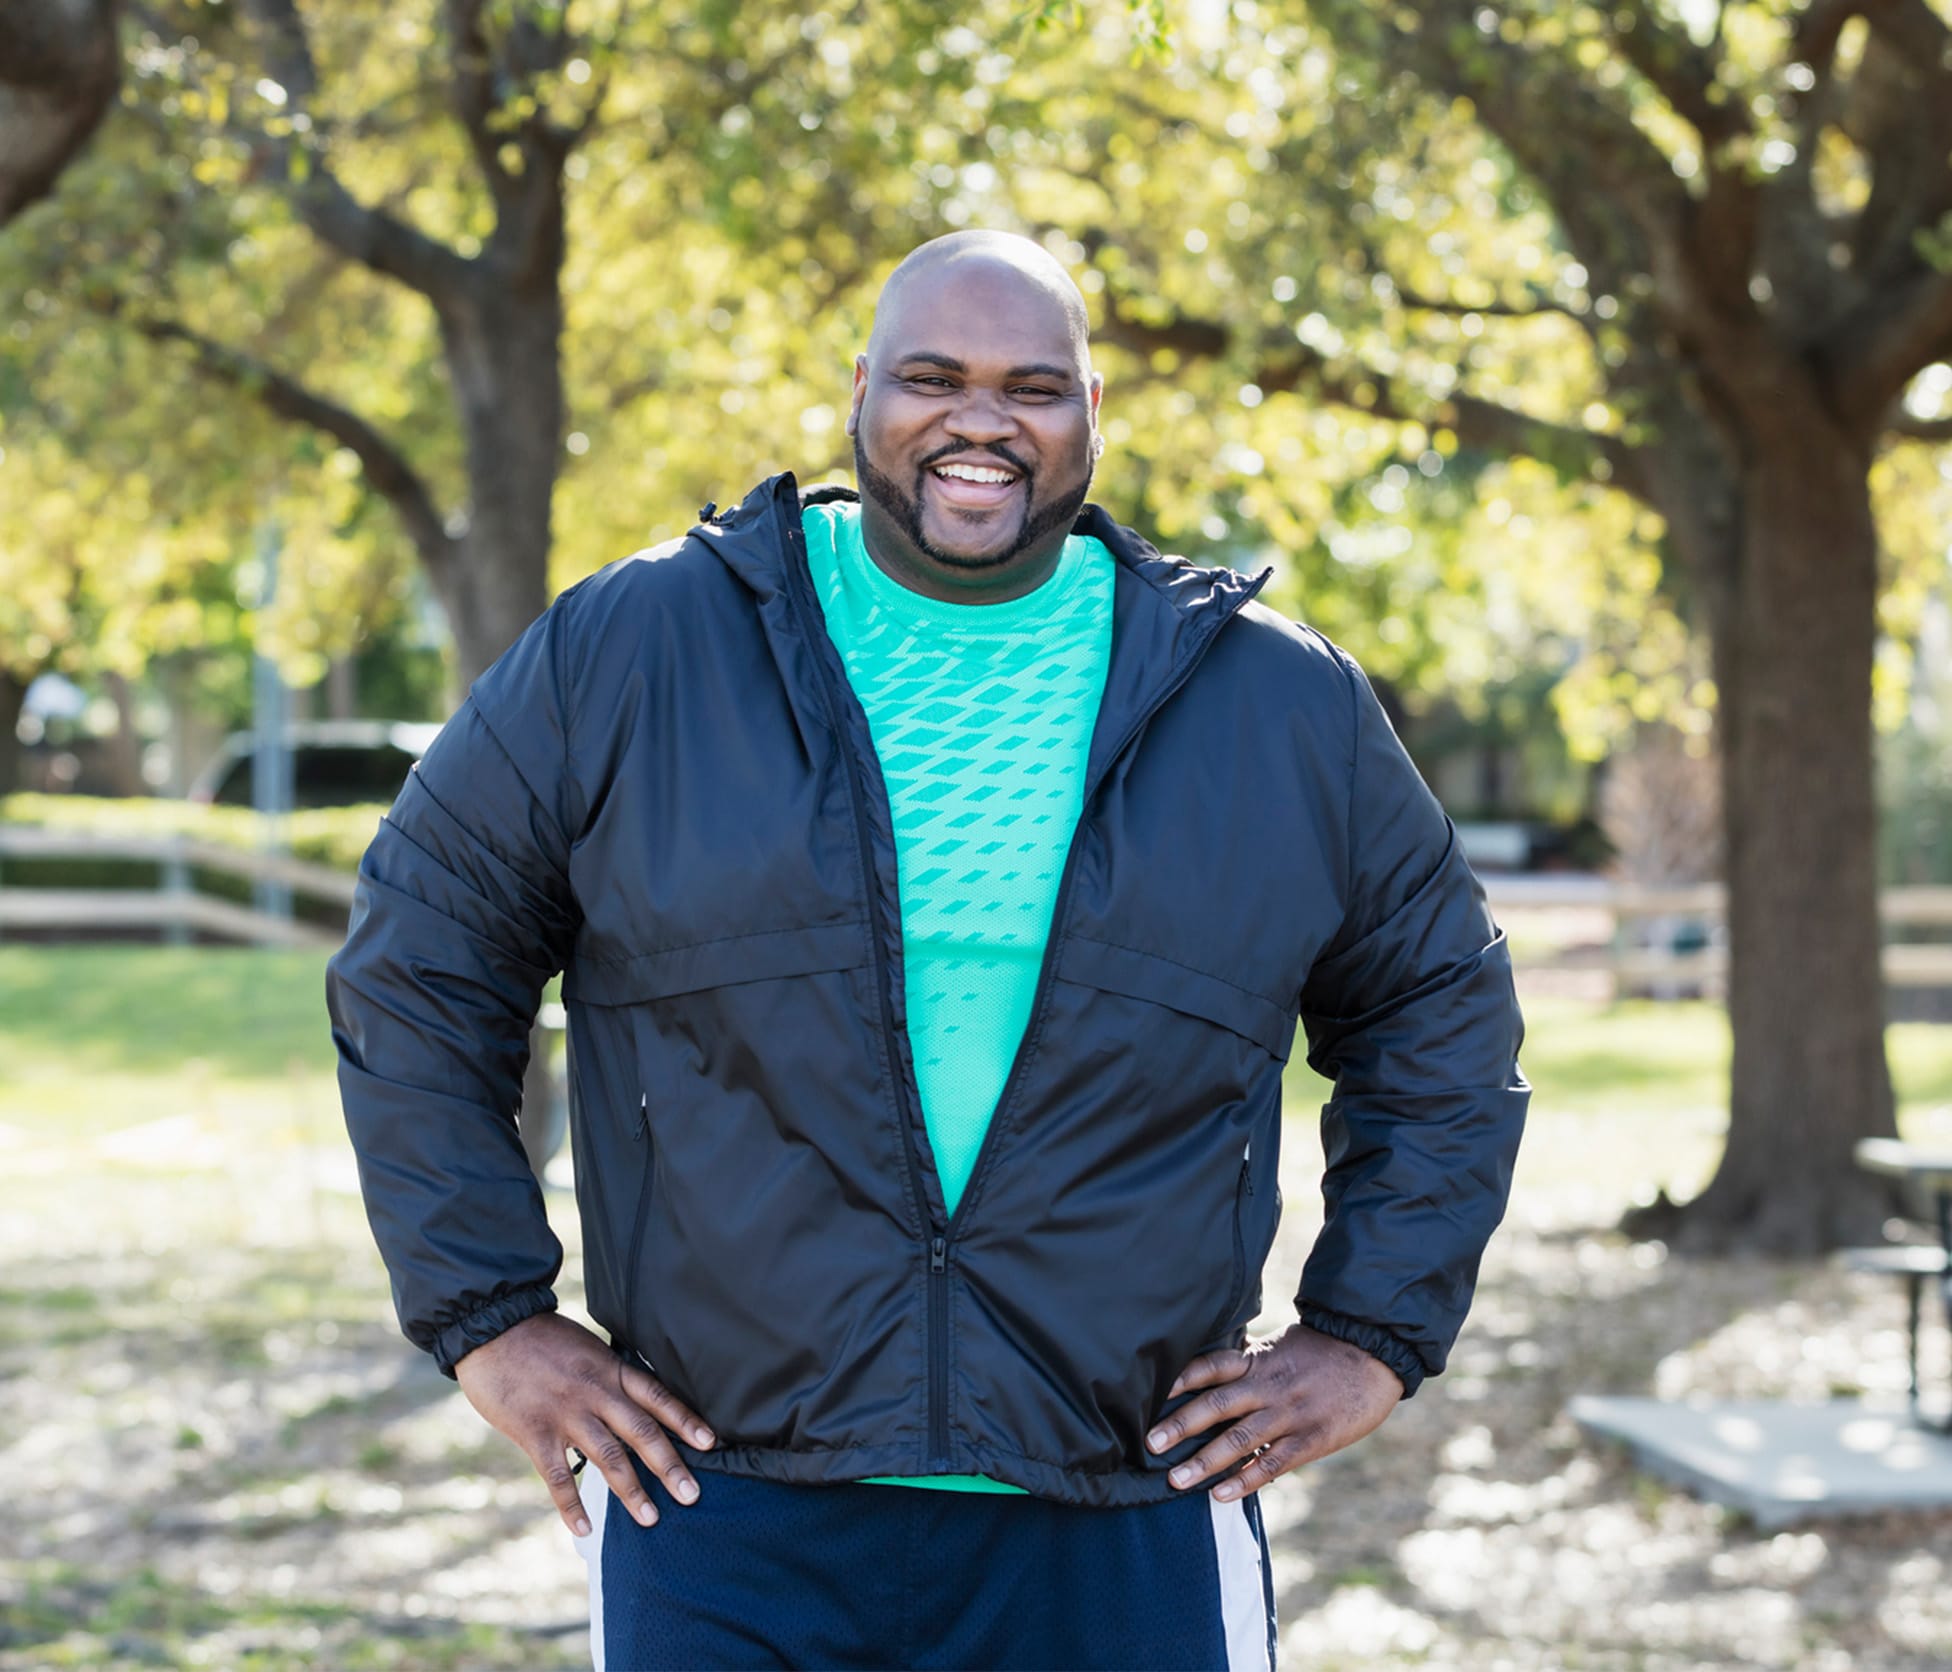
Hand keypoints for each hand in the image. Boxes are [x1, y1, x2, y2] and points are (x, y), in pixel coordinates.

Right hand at [453, 1311, 715, 1535]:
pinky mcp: (535, 1432)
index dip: (685, 1420)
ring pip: (608, 1458)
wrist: (492, 1329)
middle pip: (642, 1432)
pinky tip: (584, 1529)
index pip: (658, 1396)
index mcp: (610, 1368)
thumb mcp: (586, 1347)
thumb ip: (608, 1374)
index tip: (710, 1443)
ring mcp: (566, 1414)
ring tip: (651, 1518)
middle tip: (692, 1495)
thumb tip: (630, 1400)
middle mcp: (596, 1392)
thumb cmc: (540, 1337)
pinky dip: (572, 1505)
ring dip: (631, 1491)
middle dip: (669, 1466)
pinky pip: (557, 1477)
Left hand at [1146, 1322, 1402, 1500]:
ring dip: (1205, 1462)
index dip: (1181, 1379)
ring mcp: (1289, 1414)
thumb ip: (1248, 1363)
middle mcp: (1268, 1386)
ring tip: (1176, 1480)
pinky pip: (1272, 1463)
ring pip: (1239, 1440)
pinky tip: (1220, 1494)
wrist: (1373, 1353)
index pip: (1211, 1366)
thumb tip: (1210, 1375)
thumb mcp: (1279, 1346)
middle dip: (1181, 1425)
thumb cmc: (1321, 1350)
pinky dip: (1245, 1480)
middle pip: (1217, 1405)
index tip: (1151, 1393)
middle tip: (1151, 1444)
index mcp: (1258, 1359)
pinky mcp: (1311, 1439)